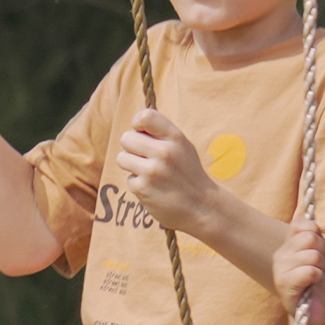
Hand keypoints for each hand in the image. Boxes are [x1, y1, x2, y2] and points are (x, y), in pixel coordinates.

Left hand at [116, 108, 217, 225]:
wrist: (202, 207)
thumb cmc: (188, 174)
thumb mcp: (183, 147)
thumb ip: (161, 135)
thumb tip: (135, 125)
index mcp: (175, 138)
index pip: (145, 116)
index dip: (137, 124)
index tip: (141, 133)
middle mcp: (164, 152)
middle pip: (126, 138)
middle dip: (132, 148)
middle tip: (146, 158)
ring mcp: (152, 171)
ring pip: (122, 158)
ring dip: (131, 166)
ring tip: (149, 173)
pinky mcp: (143, 188)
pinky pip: (128, 179)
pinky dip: (138, 185)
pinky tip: (153, 188)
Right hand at [275, 215, 324, 324]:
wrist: (314, 315)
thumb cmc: (319, 287)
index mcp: (289, 245)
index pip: (304, 224)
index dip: (319, 236)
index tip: (319, 253)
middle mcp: (281, 254)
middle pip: (311, 237)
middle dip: (323, 255)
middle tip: (318, 269)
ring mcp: (280, 269)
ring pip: (313, 255)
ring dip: (321, 269)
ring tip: (315, 280)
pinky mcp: (284, 284)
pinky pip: (310, 271)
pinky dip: (317, 278)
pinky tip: (311, 286)